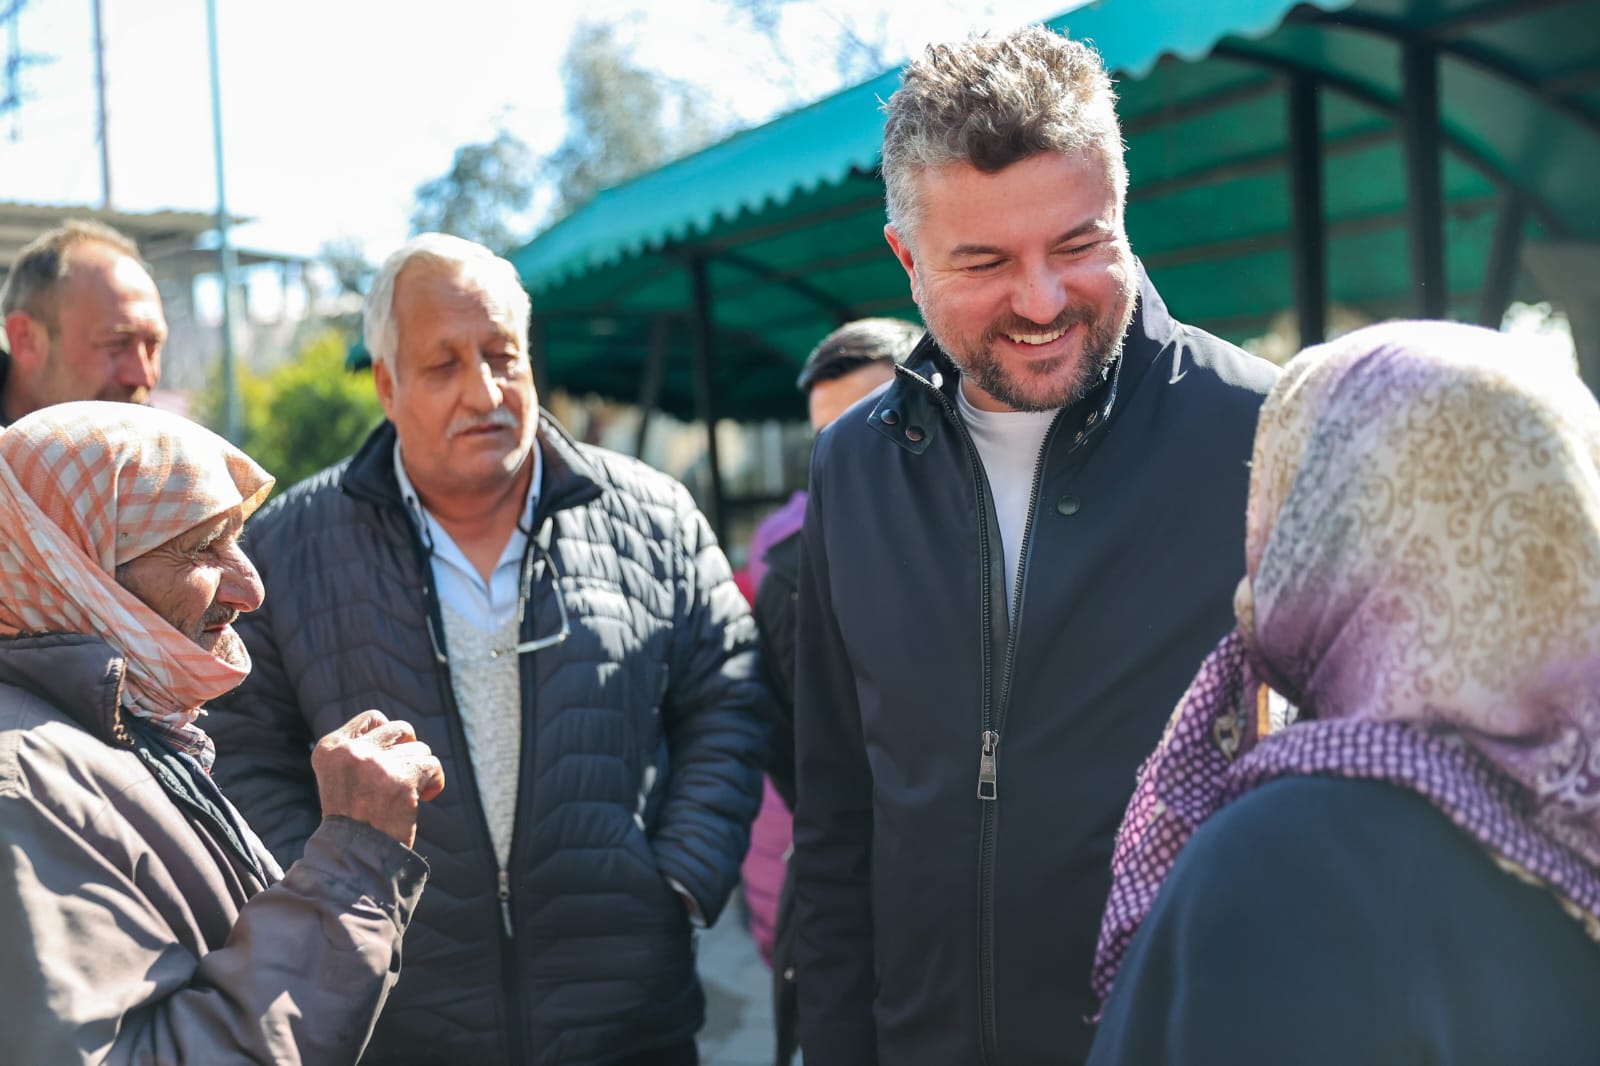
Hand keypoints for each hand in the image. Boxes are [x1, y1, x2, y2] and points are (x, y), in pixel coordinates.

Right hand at [311, 710, 445, 847]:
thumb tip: (403, 732)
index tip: (387, 761)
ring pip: (420, 749)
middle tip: (400, 777)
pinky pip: (433, 765)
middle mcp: (351, 752)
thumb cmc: (353, 819)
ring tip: (404, 796)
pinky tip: (423, 799)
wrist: (356, 858)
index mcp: (330, 748)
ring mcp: (376, 764)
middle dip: (407, 751)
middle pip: (401, 728)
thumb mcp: (341, 776)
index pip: (373, 718)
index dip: (388, 738)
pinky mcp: (400, 780)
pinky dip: (434, 782)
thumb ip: (361, 750)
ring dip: (419, 771)